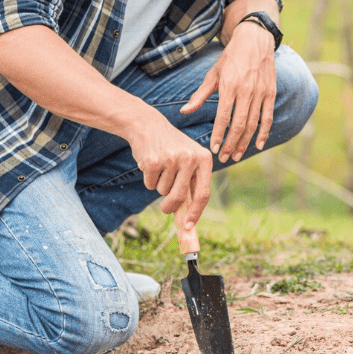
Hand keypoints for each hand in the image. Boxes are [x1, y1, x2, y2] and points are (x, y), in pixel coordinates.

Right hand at [125, 104, 212, 223]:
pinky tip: (151, 163)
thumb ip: (191, 185)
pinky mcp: (153, 161)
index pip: (203, 194)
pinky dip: (149, 180)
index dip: (196, 213)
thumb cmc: (171, 148)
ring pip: (163, 192)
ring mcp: (172, 159)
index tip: (189, 228)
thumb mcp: (188, 160)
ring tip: (160, 167)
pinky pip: (150, 184)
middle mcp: (190, 158)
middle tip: (165, 209)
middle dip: (171, 208)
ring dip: (159, 186)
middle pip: (180, 197)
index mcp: (204, 159)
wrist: (148, 125)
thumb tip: (188, 221)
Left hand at [180, 21, 275, 162]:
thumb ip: (200, 95)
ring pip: (253, 124)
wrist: (254, 40)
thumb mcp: (213, 74)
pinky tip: (258, 144)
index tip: (214, 149)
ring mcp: (260, 92)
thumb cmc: (230, 58)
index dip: (219, 136)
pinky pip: (268, 117)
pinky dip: (264, 132)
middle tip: (225, 157)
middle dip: (232, 144)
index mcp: (230, 86)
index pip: (223, 117)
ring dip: (245, 142)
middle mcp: (246, 90)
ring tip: (237, 155)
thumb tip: (184, 111)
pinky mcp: (271, 93)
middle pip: (239, 124)